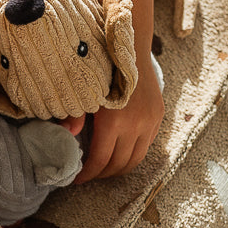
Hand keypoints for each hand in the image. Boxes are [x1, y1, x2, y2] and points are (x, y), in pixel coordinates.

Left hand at [73, 62, 163, 183]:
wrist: (131, 48)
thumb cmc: (101, 70)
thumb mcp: (85, 94)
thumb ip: (76, 116)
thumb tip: (68, 135)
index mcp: (114, 122)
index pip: (101, 160)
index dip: (89, 173)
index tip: (78, 179)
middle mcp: (136, 125)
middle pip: (120, 164)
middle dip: (103, 174)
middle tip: (90, 175)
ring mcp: (150, 121)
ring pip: (137, 158)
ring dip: (120, 168)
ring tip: (105, 169)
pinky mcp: (158, 116)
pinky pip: (147, 144)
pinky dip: (133, 153)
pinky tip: (120, 151)